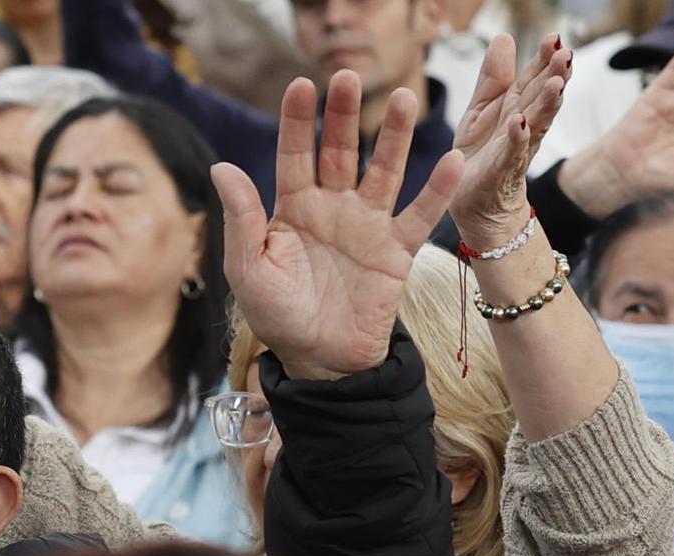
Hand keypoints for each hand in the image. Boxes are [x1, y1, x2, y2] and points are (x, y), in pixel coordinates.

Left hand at [211, 72, 463, 379]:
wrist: (320, 361)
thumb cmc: (277, 316)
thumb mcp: (248, 269)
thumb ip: (241, 220)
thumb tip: (220, 167)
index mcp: (291, 209)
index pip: (295, 154)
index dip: (297, 121)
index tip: (301, 85)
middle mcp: (331, 207)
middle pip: (339, 151)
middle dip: (342, 115)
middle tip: (347, 76)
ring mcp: (366, 225)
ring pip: (383, 170)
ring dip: (392, 136)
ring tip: (403, 98)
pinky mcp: (396, 249)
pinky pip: (420, 213)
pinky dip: (437, 188)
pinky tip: (452, 158)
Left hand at [451, 33, 569, 249]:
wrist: (477, 203)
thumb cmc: (482, 153)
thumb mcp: (481, 109)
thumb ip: (493, 77)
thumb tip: (504, 37)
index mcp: (518, 107)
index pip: (535, 79)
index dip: (545, 58)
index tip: (555, 36)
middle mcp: (523, 126)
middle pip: (541, 98)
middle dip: (554, 76)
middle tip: (566, 54)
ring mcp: (514, 150)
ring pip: (535, 123)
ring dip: (546, 104)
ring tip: (555, 83)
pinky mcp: (500, 172)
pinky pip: (510, 154)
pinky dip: (516, 138)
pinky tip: (519, 122)